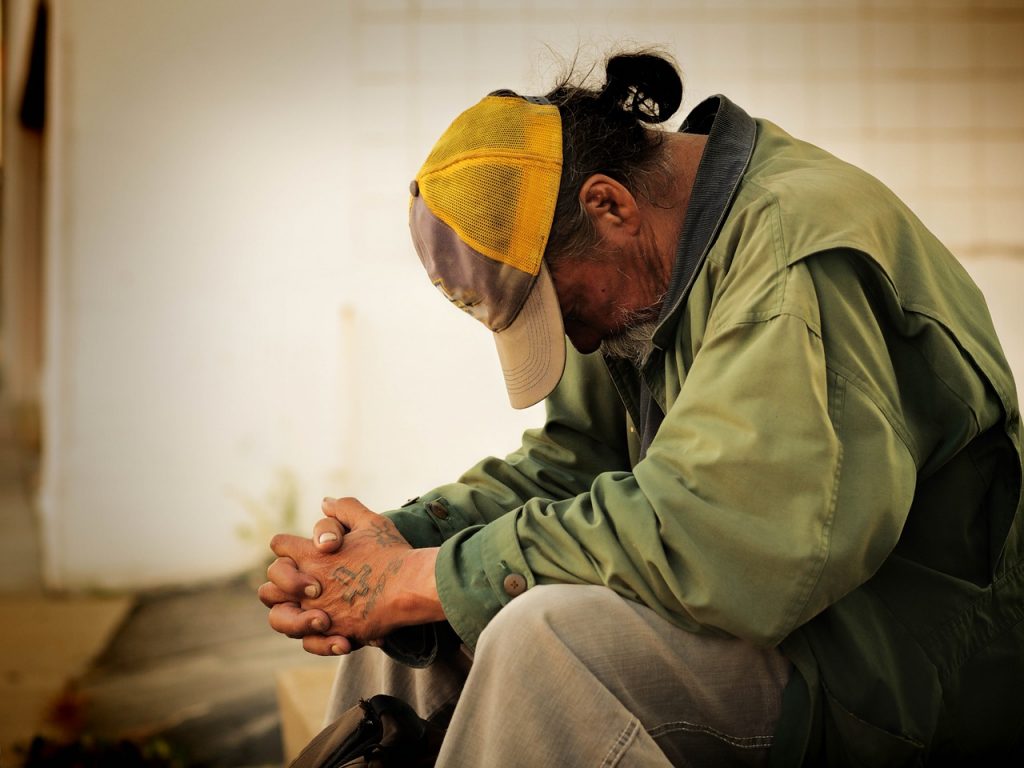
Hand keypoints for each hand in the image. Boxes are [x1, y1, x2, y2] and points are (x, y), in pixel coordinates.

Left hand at [266, 497, 441, 653]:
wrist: (411, 587)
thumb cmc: (392, 553)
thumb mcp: (370, 522)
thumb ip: (345, 509)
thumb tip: (325, 502)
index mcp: (312, 555)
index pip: (280, 545)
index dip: (288, 545)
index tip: (301, 549)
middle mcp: (308, 585)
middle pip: (269, 586)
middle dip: (282, 583)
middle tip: (304, 583)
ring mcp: (319, 612)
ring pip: (280, 618)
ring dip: (291, 614)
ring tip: (312, 611)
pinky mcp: (335, 633)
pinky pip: (309, 641)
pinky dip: (316, 638)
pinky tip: (332, 628)